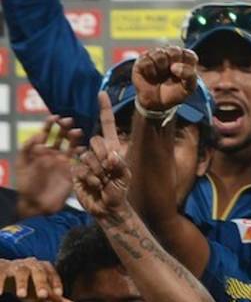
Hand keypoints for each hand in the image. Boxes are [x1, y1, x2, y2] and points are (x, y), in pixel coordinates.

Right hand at [0, 258, 74, 301]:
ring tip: (21, 295)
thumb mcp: (42, 293)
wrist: (6, 276)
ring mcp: (16, 265)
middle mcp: (32, 264)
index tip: (59, 294)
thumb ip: (56, 300)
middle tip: (43, 296)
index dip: (56, 283)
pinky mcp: (2, 269)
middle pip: (38, 272)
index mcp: (44, 268)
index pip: (53, 274)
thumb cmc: (29, 285)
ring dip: (22, 283)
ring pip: (21, 272)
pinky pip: (1, 274)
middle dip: (41, 283)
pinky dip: (0, 283)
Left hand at [15, 116, 79, 218]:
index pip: (46, 133)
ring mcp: (63, 163)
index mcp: (39, 151)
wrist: (37, 204)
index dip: (50, 124)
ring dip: (74, 138)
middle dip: (64, 128)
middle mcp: (53, 154)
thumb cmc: (26, 185)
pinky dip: (82, 154)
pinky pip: (79, 160)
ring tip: (77, 132)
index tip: (55, 117)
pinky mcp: (72, 172)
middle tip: (69, 121)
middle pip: (60, 137)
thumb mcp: (22, 164)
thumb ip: (28, 149)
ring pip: (71, 146)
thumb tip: (39, 135)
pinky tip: (83, 149)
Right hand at [73, 93, 131, 220]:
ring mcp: (85, 160)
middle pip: (95, 141)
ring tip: (103, 182)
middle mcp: (98, 151)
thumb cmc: (119, 192)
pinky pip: (80, 168)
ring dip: (97, 171)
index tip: (101, 93)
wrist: (107, 208)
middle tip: (109, 172)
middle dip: (104, 158)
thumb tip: (111, 154)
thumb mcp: (125, 178)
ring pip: (87, 156)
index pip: (106, 125)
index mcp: (112, 148)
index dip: (104, 110)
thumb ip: (119, 165)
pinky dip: (89, 178)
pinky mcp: (75, 170)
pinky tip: (94, 185)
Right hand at [132, 46, 198, 111]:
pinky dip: (151, 71)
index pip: (189, 55)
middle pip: (174, 50)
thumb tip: (174, 67)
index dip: (187, 67)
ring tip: (161, 75)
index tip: (183, 77)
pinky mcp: (142, 61)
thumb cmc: (174, 93)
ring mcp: (155, 56)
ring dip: (162, 67)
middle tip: (172, 74)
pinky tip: (152, 76)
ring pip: (159, 54)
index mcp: (184, 59)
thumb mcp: (188, 88)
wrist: (157, 103)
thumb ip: (190, 76)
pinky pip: (147, 61)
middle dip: (174, 64)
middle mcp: (169, 54)